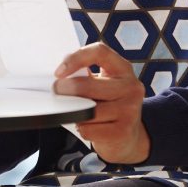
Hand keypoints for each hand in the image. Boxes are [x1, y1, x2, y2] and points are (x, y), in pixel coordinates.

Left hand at [54, 42, 150, 164]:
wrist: (128, 134)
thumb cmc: (107, 103)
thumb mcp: (102, 83)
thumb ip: (84, 74)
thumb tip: (59, 76)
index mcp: (123, 68)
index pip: (99, 52)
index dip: (76, 58)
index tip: (58, 72)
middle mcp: (131, 87)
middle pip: (88, 85)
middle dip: (65, 89)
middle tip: (56, 92)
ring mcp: (130, 110)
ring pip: (87, 110)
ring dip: (75, 113)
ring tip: (78, 112)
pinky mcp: (124, 131)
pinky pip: (89, 129)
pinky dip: (82, 129)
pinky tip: (87, 126)